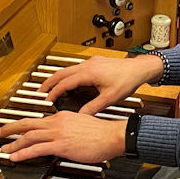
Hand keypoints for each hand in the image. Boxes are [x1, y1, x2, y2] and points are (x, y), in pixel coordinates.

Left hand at [0, 111, 126, 162]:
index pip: (38, 119)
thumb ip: (68, 129)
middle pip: (27, 123)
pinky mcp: (61, 145)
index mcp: (63, 116)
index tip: (15, 128)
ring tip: (3, 148)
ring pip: (29, 136)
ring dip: (13, 143)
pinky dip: (23, 153)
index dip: (23, 124)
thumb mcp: (82, 125)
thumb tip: (61, 136)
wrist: (113, 136)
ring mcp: (58, 133)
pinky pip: (36, 149)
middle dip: (9, 128)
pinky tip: (15, 157)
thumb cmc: (102, 133)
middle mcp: (58, 122)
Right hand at [39, 54, 163, 114]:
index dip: (53, 92)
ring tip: (51, 87)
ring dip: (58, 78)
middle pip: (61, 73)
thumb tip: (81, 116)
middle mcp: (88, 65)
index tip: (46, 100)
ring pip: (68, 69)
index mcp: (89, 73)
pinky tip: (69, 81)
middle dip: (49, 82)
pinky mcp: (96, 62)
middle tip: (39, 91)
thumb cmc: (128, 80)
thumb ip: (93, 107)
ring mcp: (92, 62)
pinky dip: (68, 75)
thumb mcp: (110, 98)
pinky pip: (76, 67)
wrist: (140, 68)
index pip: (64, 83)